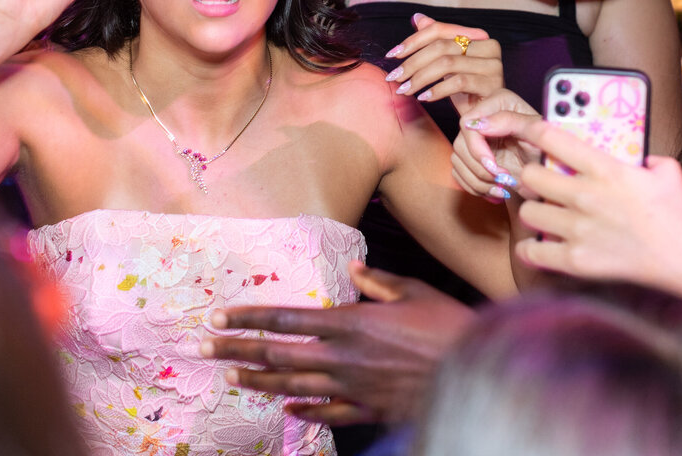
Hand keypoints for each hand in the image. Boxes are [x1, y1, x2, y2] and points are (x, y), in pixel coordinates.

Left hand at [202, 261, 476, 424]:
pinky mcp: (370, 409)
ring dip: (258, 381)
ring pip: (294, 386)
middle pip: (278, 354)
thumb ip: (380, 282)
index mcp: (352, 322)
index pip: (286, 319)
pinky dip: (304, 409)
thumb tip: (354, 269)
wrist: (478, 369)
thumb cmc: (451, 326)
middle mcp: (344, 356)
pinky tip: (287, 407)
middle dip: (237, 350)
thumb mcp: (417, 291)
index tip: (218, 317)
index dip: (249, 318)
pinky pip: (328, 412)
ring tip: (230, 377)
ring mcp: (354, 387)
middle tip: (203, 349)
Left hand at [385, 13, 502, 114]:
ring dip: (420, 78)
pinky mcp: (493, 86)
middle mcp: (489, 47)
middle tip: (394, 77)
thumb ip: (436, 40)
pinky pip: (458, 82)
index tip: (391, 55)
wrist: (486, 118)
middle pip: (441, 46)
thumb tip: (417, 17)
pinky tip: (424, 98)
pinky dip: (436, 90)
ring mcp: (493, 66)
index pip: (440, 30)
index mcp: (478, 36)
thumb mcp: (447, 65)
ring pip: (447, 63)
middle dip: (412, 62)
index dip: (413, 40)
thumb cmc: (465, 92)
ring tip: (404, 89)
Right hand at [454, 90, 540, 199]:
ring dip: (478, 181)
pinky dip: (476, 188)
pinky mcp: (472, 160)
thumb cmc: (550, 148)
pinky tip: (496, 192)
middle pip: (459, 145)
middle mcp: (483, 119)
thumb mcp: (536, 133)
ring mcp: (475, 140)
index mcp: (498, 103)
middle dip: (480, 169)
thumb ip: (510, 121)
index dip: (476, 148)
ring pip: (457, 162)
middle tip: (503, 180)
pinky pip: (459, 175)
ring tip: (502, 189)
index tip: (493, 166)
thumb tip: (480, 124)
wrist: (551, 171)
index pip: (467, 123)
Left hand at [463, 112, 681, 322]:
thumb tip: (638, 156)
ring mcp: (577, 228)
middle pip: (529, 175)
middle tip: (540, 185)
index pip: (551, 138)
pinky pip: (531, 251)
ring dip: (534, 212)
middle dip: (532, 178)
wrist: (680, 262)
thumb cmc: (674, 217)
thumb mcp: (668, 172)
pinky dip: (531, 250)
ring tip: (545, 216)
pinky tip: (539, 247)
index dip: (529, 131)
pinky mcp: (574, 259)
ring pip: (527, 211)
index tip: (525, 134)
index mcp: (605, 169)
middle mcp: (585, 195)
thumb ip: (648, 158)